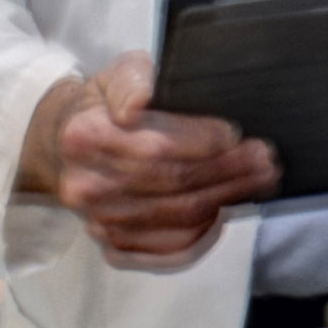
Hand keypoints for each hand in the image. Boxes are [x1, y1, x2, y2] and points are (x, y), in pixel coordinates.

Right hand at [28, 59, 277, 269]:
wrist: (63, 149)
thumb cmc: (104, 108)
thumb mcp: (115, 75)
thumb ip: (133, 79)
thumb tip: (142, 100)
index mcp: (85, 137)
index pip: (155, 146)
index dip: (202, 143)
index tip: (236, 134)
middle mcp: (87, 185)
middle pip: (173, 183)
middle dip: (227, 171)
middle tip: (264, 160)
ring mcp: (99, 221)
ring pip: (176, 218)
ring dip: (225, 201)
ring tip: (258, 182)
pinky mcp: (112, 247)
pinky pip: (167, 251)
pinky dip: (203, 237)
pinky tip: (224, 216)